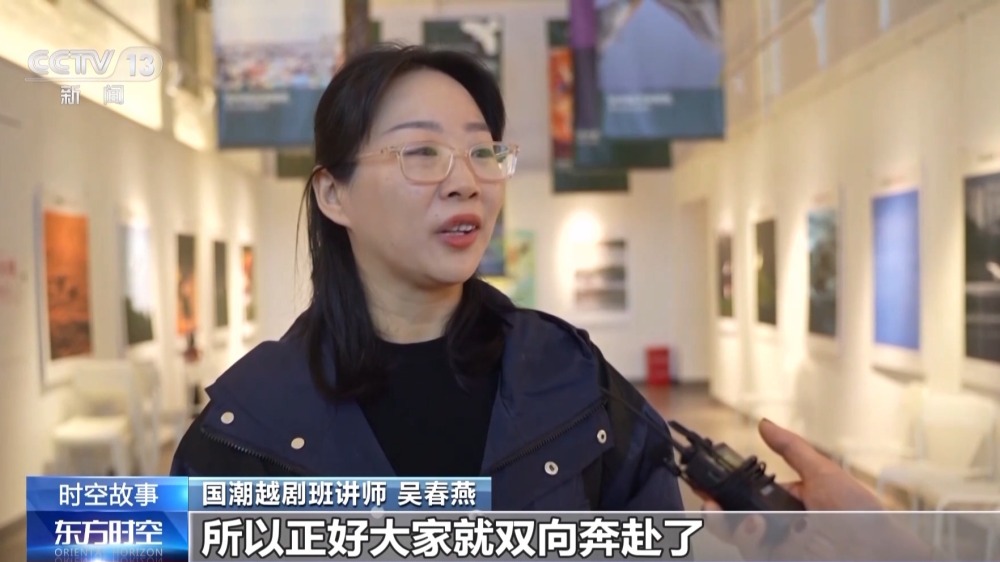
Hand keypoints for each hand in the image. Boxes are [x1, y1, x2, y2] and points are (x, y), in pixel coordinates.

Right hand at [698, 419, 935, 560]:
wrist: (880, 551)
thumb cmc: (862, 515)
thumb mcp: (823, 472)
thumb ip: (790, 449)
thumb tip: (764, 424)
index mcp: (787, 503)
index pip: (746, 497)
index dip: (723, 490)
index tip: (705, 481)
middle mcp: (781, 528)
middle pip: (734, 522)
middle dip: (714, 512)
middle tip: (708, 503)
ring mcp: (780, 547)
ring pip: (739, 540)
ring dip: (728, 526)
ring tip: (734, 516)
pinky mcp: (781, 560)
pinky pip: (754, 553)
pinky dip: (748, 540)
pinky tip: (754, 527)